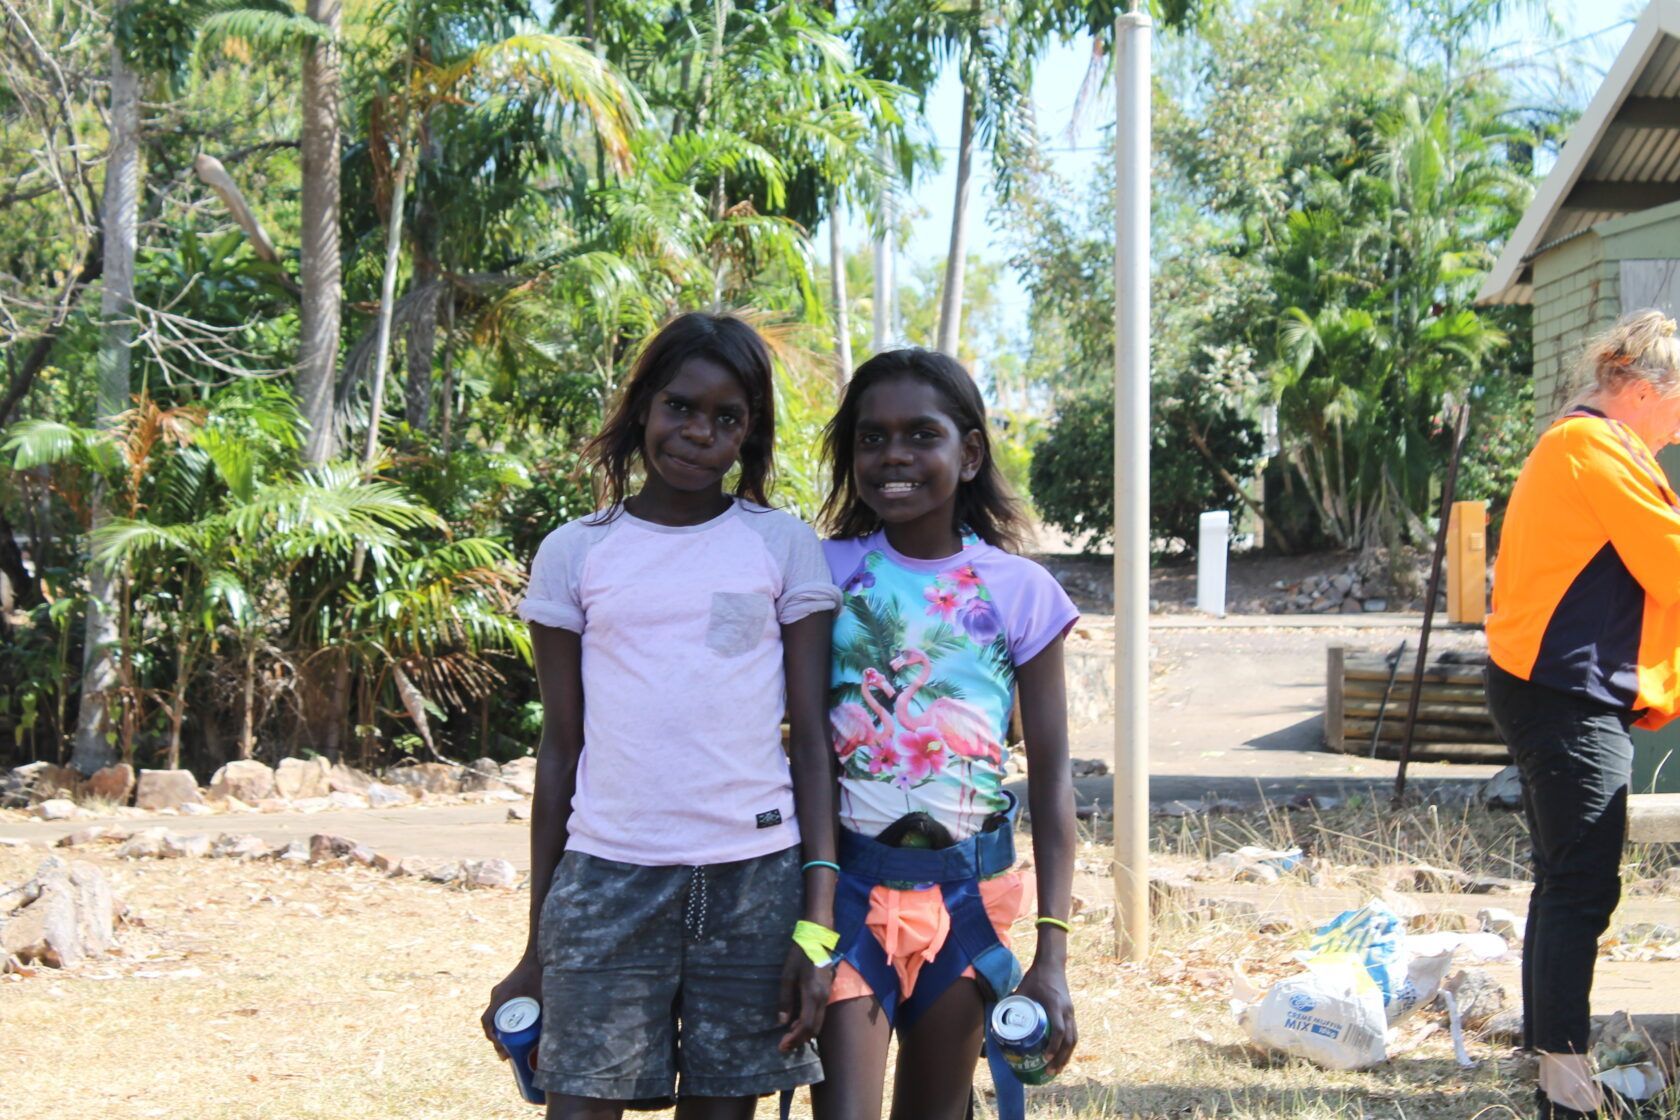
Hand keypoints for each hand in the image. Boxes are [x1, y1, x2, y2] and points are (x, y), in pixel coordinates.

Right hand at [481, 954, 541, 1058]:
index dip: (492, 1038)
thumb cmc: (542, 973)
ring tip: (509, 1046)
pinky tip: (513, 1029)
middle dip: (496, 1040)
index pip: (487, 1021)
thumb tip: (557, 1038)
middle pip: (490, 1021)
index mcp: (502, 996)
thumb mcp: (546, 996)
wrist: (539, 953)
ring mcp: (499, 990)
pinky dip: (503, 1020)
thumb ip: (550, 1014)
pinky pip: (499, 1008)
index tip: (502, 1051)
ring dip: (498, 1030)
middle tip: (506, 1055)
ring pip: (494, 1015)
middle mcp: (497, 994)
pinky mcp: (505, 989)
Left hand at [776, 944, 833, 1051]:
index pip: (806, 1025)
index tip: (782, 1046)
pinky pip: (820, 1014)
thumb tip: (782, 1022)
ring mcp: (827, 996)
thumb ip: (785, 1000)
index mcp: (813, 995)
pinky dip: (809, 1024)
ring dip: (805, 1033)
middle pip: (814, 1028)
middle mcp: (823, 999)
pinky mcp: (827, 992)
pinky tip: (797, 1023)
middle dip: (799, 1040)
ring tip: (789, 1037)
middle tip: (784, 1046)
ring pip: (819, 1023)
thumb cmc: (800, 955)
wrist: (817, 939)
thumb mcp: (787, 977)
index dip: (795, 1039)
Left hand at [1014, 960, 1076, 1075]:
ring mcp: (1071, 1012)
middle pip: (1069, 1040)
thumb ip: (1011, 1003)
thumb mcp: (1022, 990)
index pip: (1058, 1030)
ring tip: (1057, 1069)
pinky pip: (1073, 1033)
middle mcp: (1066, 1011)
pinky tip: (1061, 1056)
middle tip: (1050, 1072)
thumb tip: (996, 1018)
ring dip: (1066, 1056)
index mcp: (1055, 1005)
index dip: (1053, 1046)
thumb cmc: (1035, 977)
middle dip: (1061, 1058)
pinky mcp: (1071, 1012)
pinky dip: (1068, 1047)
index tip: (1045, 1057)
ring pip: (1074, 1039)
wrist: (1052, 964)